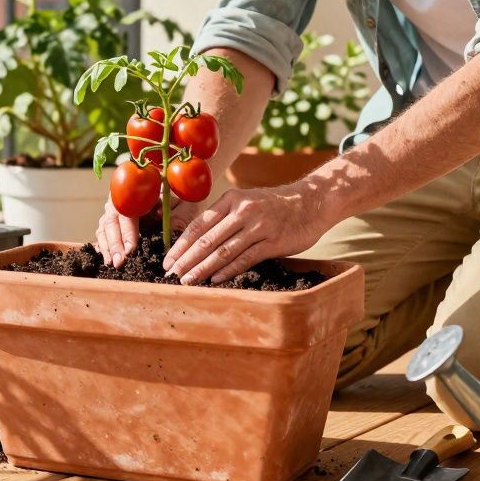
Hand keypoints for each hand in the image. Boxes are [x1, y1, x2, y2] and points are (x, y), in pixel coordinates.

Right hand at [95, 197, 202, 268]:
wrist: (161, 187)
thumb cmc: (170, 195)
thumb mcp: (174, 199)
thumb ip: (171, 209)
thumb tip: (164, 221)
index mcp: (132, 192)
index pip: (127, 212)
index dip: (127, 231)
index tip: (131, 249)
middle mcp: (118, 200)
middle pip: (111, 222)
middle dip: (115, 244)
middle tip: (120, 261)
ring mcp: (111, 209)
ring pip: (104, 228)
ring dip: (108, 247)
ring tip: (113, 263)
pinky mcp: (108, 219)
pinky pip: (102, 233)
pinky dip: (103, 246)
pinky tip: (108, 260)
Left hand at [162, 186, 325, 284]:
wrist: (311, 201)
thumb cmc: (273, 205)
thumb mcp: (246, 202)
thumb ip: (224, 217)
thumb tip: (197, 242)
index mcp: (231, 200)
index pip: (199, 224)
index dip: (181, 244)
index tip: (168, 259)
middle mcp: (242, 211)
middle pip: (207, 239)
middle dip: (186, 259)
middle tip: (171, 274)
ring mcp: (259, 226)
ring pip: (224, 251)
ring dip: (203, 268)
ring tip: (187, 281)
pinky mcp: (273, 241)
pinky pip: (246, 258)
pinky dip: (228, 270)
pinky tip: (214, 280)